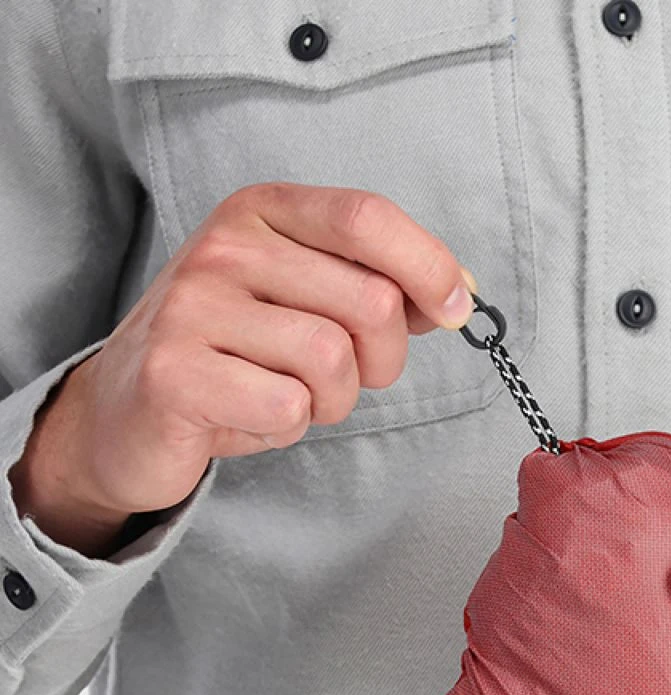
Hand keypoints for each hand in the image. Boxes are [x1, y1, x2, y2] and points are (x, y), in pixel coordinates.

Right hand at [8, 182, 476, 556]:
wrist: (131, 410)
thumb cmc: (237, 355)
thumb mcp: (307, 301)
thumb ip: (379, 287)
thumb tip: (461, 289)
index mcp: (262, 212)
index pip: (367, 218)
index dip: (429, 267)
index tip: (456, 308)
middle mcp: (224, 246)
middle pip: (370, 303)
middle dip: (382, 361)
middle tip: (342, 378)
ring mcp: (193, 305)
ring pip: (334, 360)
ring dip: (333, 401)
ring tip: (287, 394)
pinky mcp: (176, 372)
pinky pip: (288, 407)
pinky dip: (287, 426)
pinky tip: (249, 414)